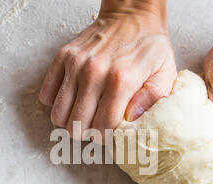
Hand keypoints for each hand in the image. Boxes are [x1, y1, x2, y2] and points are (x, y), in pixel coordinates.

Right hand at [39, 1, 175, 142]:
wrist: (132, 15)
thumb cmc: (150, 47)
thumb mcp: (166, 73)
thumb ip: (153, 99)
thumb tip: (132, 120)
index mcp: (122, 79)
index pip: (102, 127)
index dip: (105, 137)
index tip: (109, 134)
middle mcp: (94, 72)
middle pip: (76, 125)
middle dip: (87, 131)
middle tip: (96, 124)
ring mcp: (75, 64)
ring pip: (59, 115)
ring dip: (70, 120)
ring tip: (85, 112)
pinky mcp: (62, 58)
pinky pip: (46, 96)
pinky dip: (57, 103)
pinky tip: (74, 98)